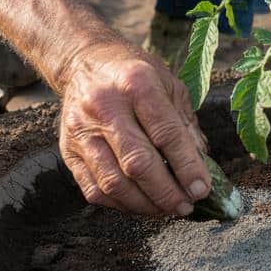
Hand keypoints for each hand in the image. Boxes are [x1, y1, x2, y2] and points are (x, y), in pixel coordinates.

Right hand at [58, 41, 212, 215]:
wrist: (85, 61)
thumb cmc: (134, 74)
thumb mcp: (168, 84)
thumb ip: (185, 124)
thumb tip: (202, 167)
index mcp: (136, 84)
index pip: (166, 134)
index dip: (187, 167)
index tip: (202, 189)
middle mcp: (105, 106)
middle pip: (137, 163)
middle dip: (166, 193)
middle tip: (186, 206)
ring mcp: (81, 130)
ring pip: (114, 183)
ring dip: (145, 205)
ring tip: (166, 209)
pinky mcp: (68, 149)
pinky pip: (93, 189)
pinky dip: (120, 205)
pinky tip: (140, 204)